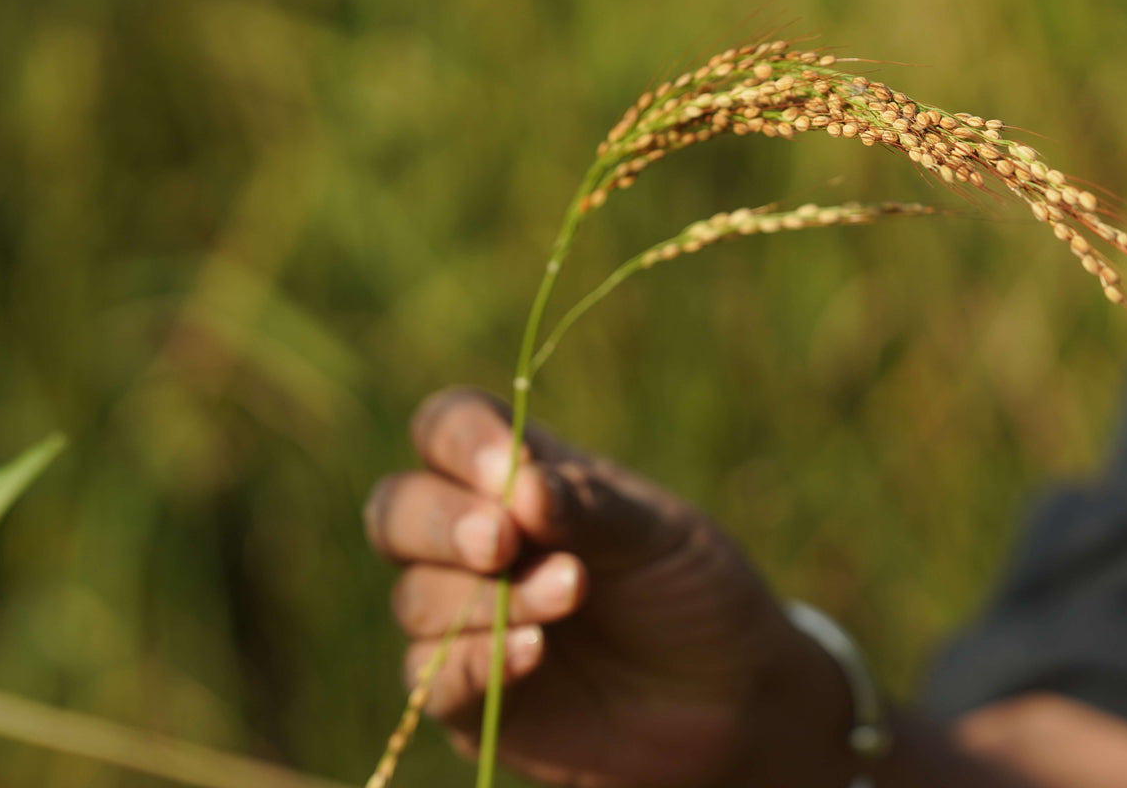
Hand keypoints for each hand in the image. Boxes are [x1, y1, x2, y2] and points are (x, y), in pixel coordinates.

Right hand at [364, 388, 855, 787]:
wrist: (729, 697)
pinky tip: (534, 652)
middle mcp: (475, 539)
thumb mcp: (657, 534)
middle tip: (503, 541)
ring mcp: (464, 617)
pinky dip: (475, 660)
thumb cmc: (690, 590)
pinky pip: (433, 677)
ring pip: (415, 596)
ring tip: (570, 593)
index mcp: (517, 474)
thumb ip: (590, 507)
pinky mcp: (467, 696)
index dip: (460, 441)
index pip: (446, 429)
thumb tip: (524, 487)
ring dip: (486, 597)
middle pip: (397, 510)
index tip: (508, 470)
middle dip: (442, 522)